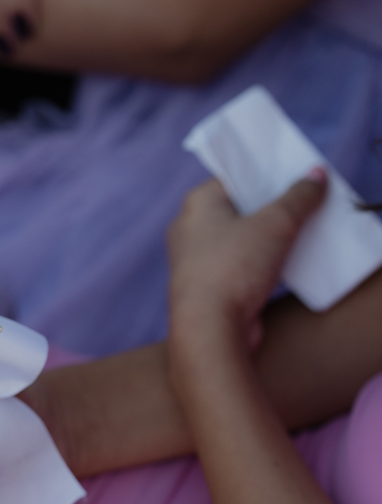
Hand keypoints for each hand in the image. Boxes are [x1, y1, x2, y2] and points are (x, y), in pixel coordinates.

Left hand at [167, 172, 326, 352]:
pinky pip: (241, 264)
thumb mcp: (276, 223)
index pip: (236, 177)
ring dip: (272, 238)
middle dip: (274, 208)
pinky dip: (263, 262)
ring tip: (306, 233)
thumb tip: (315, 174)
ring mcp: (197, 259)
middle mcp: (190, 228)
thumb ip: (299, 196)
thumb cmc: (234, 267)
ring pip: (242, 238)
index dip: (268, 175)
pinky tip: (290, 264)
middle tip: (309, 205)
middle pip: (240, 208)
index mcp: (197, 204)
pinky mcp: (208, 286)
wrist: (210, 329)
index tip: (299, 178)